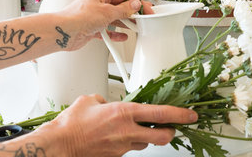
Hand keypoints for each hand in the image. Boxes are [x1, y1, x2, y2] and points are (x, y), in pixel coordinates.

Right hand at [38, 94, 197, 156]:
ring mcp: (122, 146)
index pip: (160, 112)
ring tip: (135, 129)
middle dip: (171, 132)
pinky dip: (128, 142)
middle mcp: (127, 131)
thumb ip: (104, 99)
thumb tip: (106, 102)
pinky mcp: (115, 156)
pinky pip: (129, 149)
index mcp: (124, 112)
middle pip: (162, 136)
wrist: (61, 145)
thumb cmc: (72, 123)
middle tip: (171, 127)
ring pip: (145, 143)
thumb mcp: (90, 99)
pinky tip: (117, 136)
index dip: (179, 114)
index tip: (191, 114)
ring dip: (145, 137)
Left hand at [60, 0, 152, 50]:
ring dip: (124, 23)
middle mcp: (97, 3)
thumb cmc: (80, 17)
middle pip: (119, 7)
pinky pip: (107, 29)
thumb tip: (135, 4)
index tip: (145, 8)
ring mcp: (94, 16)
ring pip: (114, 19)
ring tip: (135, 28)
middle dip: (131, 13)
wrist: (64, 32)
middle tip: (143, 19)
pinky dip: (115, 33)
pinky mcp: (91, 28)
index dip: (136, 1)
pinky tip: (123, 36)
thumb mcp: (107, 12)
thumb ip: (124, 9)